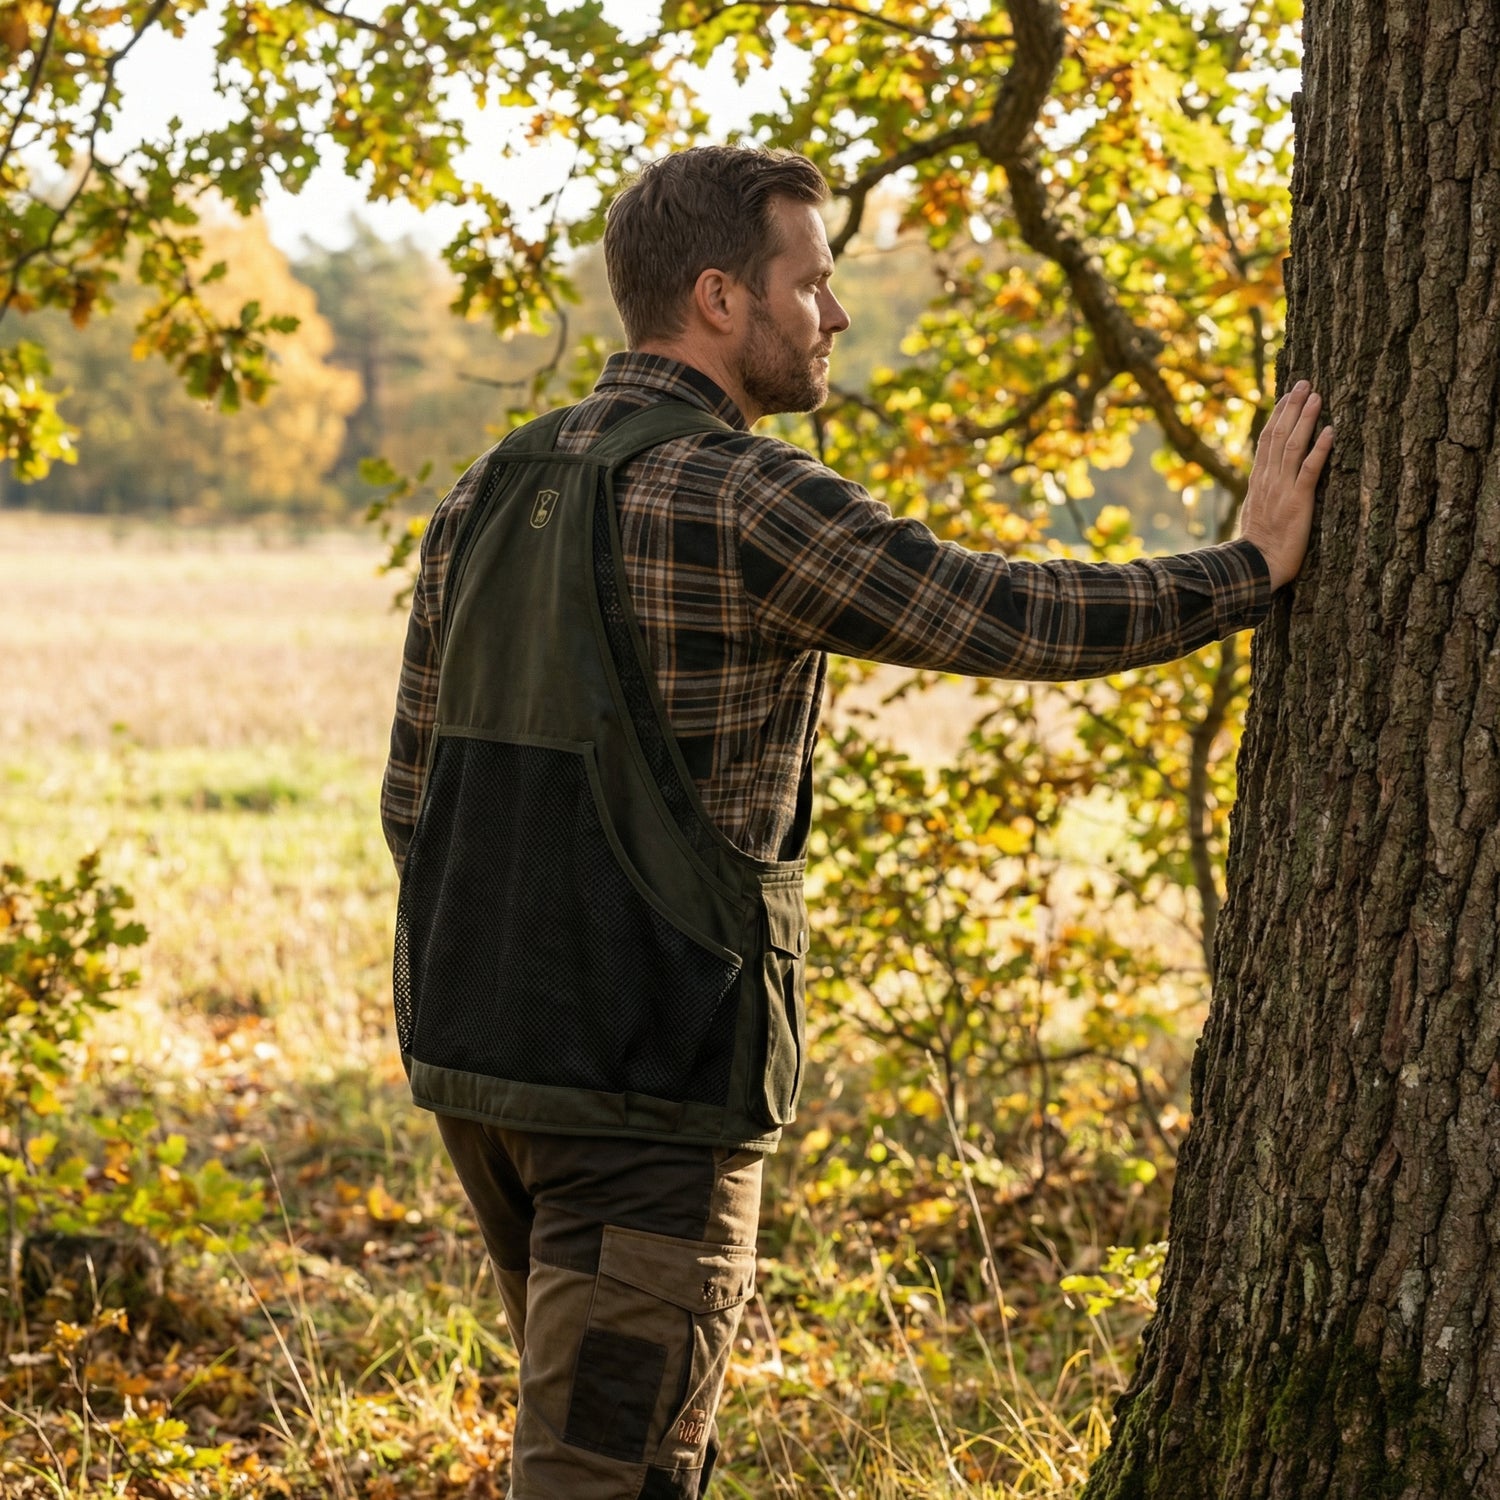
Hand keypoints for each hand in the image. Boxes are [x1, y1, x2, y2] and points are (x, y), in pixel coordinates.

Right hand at [1239, 380, 1333, 589]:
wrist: (1255, 567)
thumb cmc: (1258, 549)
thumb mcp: (1256, 515)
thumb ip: (1263, 495)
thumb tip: (1267, 484)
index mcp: (1259, 482)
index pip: (1267, 441)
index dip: (1277, 416)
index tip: (1287, 396)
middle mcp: (1269, 480)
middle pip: (1279, 436)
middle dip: (1291, 408)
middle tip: (1304, 383)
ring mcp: (1283, 489)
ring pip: (1292, 446)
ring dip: (1305, 419)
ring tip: (1316, 396)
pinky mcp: (1298, 501)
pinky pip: (1309, 470)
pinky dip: (1319, 449)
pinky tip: (1330, 430)